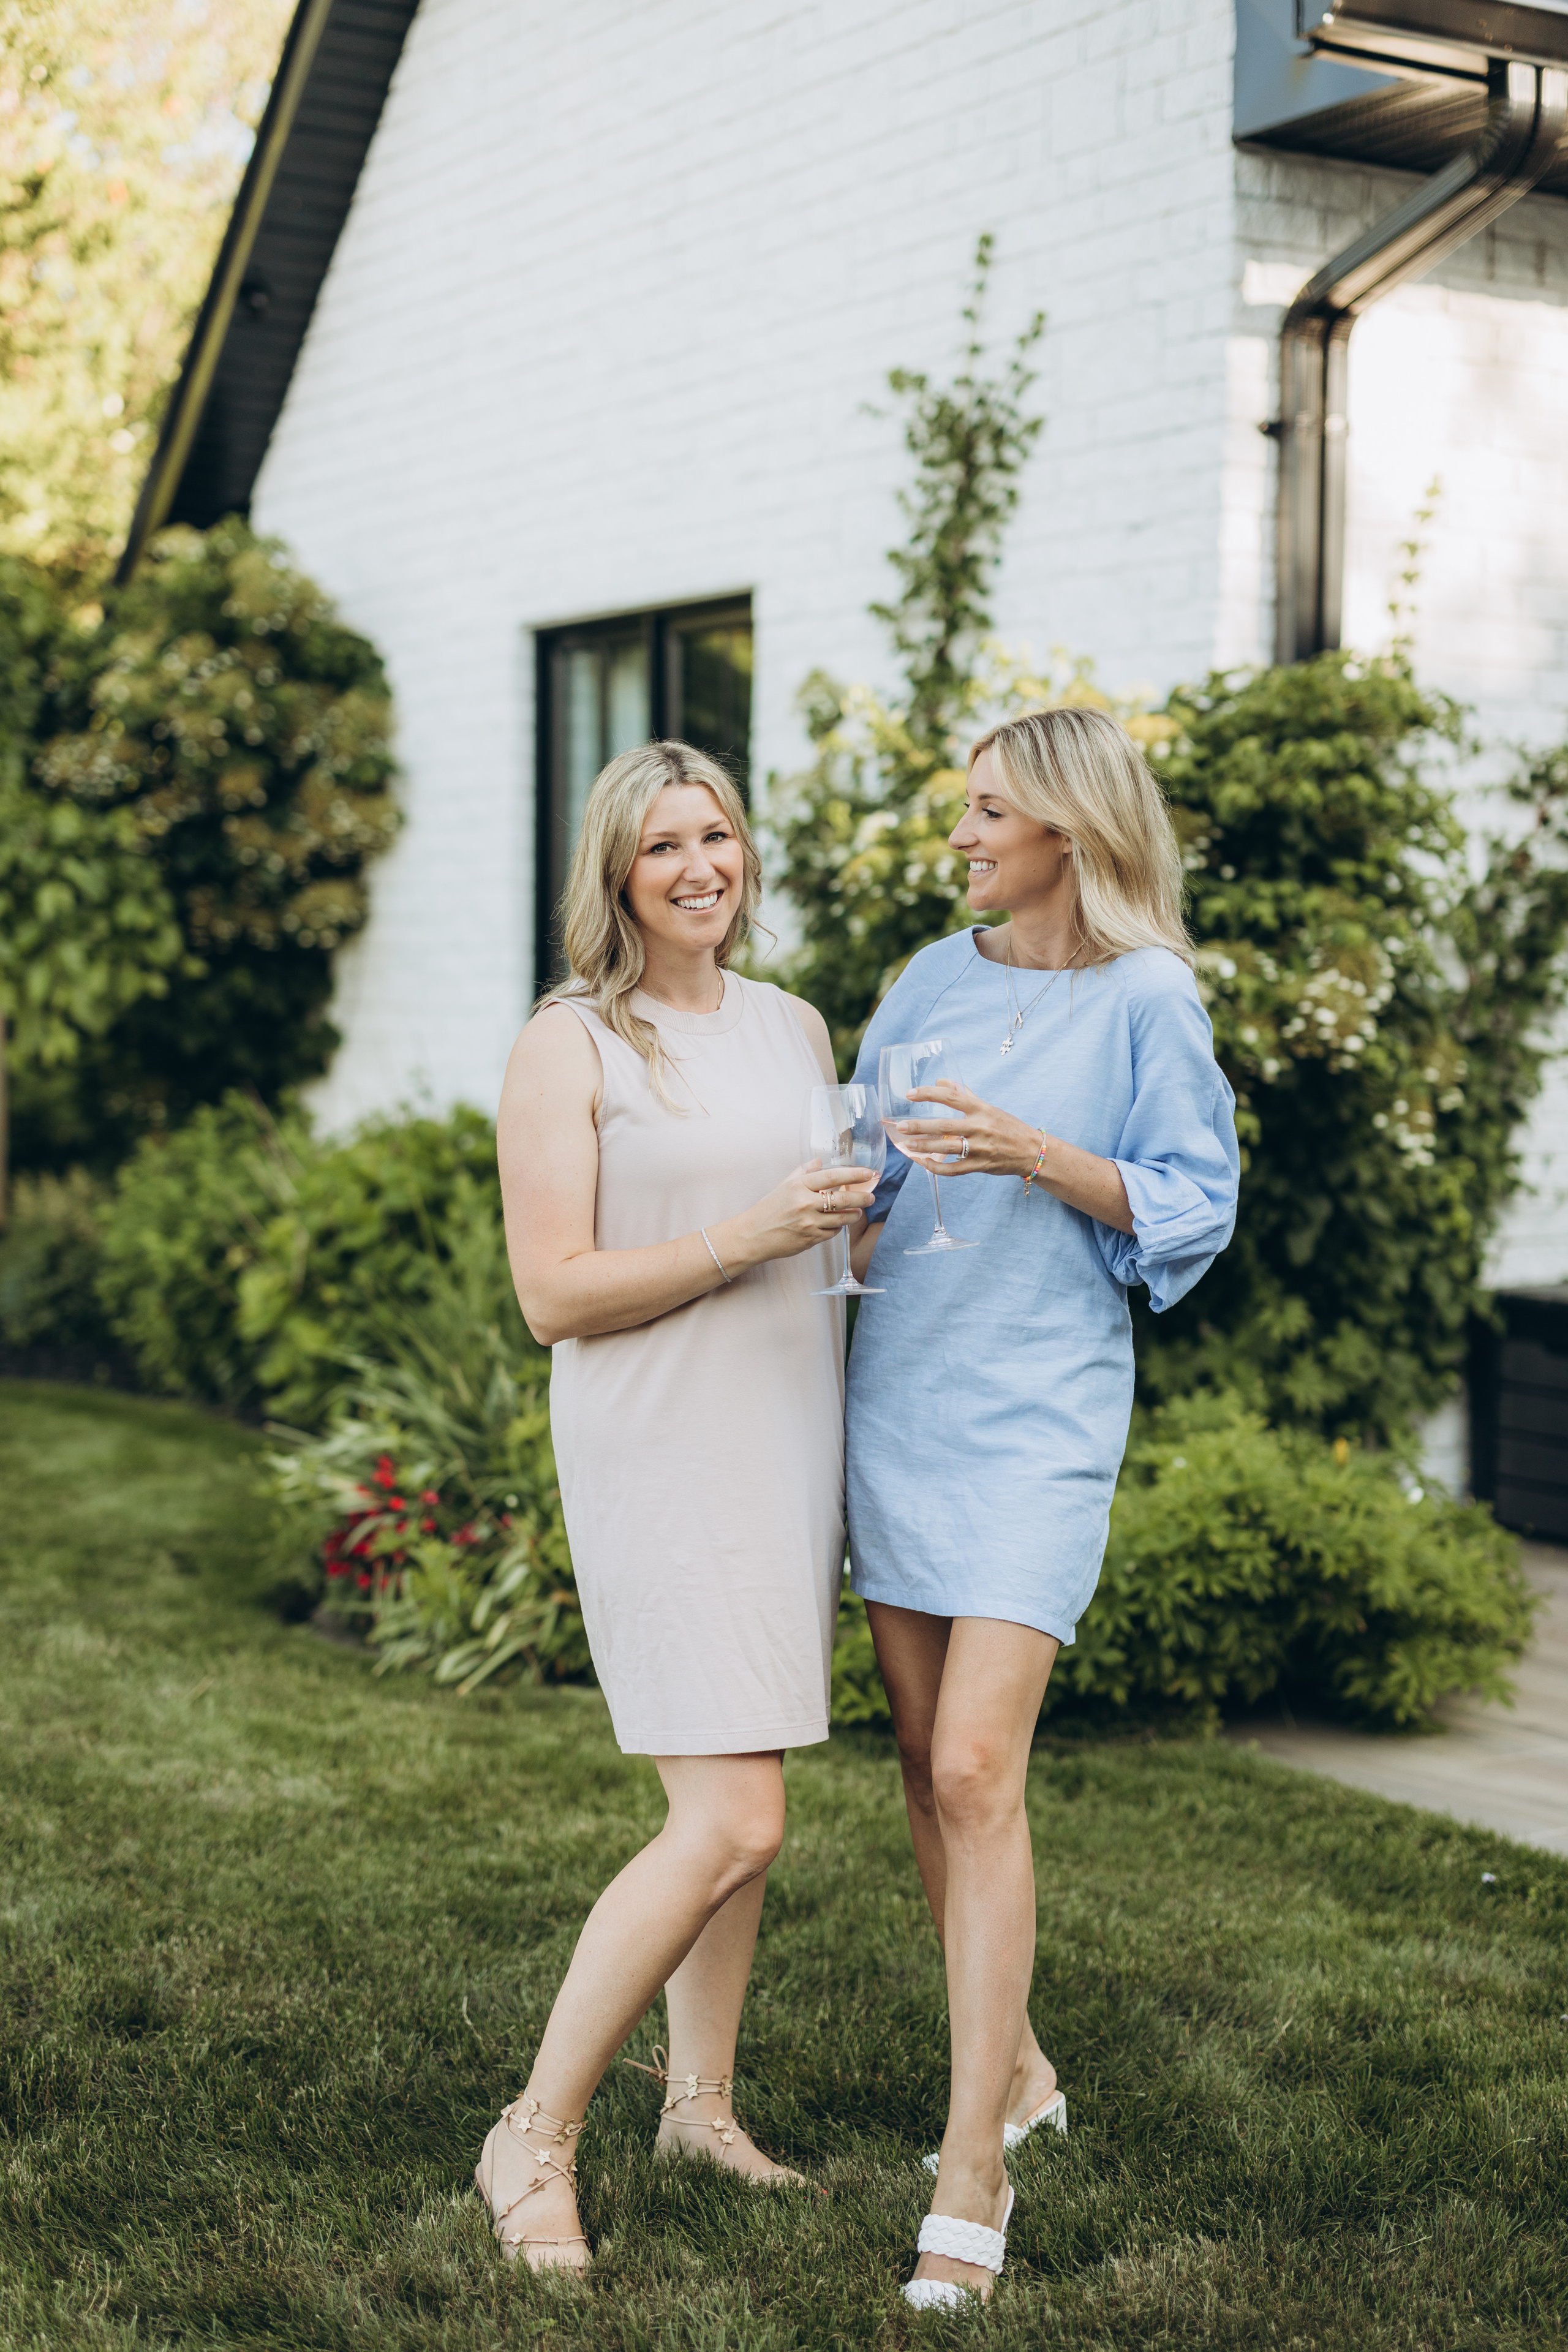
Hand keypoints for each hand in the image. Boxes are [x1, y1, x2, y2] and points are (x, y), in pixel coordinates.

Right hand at [718, 1163, 878, 1268]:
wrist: (753, 1236)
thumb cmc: (768, 1209)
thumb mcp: (783, 1185)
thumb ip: (803, 1172)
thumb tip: (820, 1161)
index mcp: (798, 1186)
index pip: (832, 1176)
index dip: (854, 1174)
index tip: (869, 1173)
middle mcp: (805, 1203)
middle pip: (843, 1198)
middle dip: (862, 1198)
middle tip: (871, 1197)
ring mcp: (808, 1223)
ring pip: (842, 1218)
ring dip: (854, 1215)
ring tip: (857, 1212)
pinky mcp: (810, 1239)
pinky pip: (832, 1232)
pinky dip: (838, 1227)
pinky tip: (837, 1223)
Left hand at [897, 1081, 1041, 1178]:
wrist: (1032, 1151)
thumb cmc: (1008, 1127)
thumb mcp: (989, 1107)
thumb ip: (965, 1094)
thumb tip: (941, 1081)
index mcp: (981, 1109)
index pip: (951, 1097)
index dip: (929, 1094)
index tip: (910, 1094)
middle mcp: (980, 1127)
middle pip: (945, 1125)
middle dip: (920, 1126)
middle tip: (901, 1127)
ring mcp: (980, 1148)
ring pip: (947, 1148)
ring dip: (925, 1147)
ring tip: (908, 1145)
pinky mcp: (980, 1166)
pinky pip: (954, 1169)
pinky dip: (937, 1168)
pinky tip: (924, 1163)